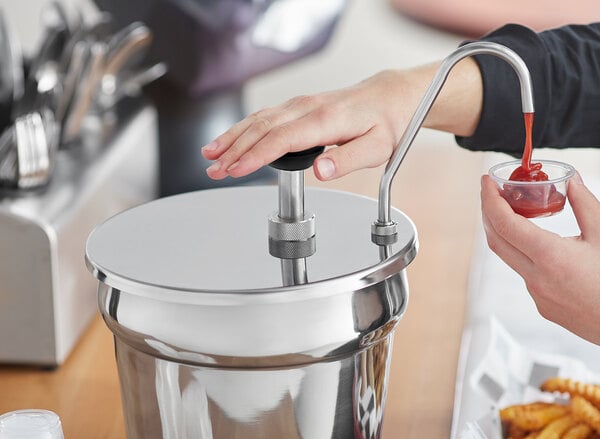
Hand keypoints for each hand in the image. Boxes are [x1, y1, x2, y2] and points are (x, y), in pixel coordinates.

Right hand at [201, 59, 481, 180]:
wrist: (391, 97)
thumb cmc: (386, 124)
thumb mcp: (377, 147)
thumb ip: (348, 160)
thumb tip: (321, 170)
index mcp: (325, 120)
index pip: (280, 139)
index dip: (254, 156)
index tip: (234, 171)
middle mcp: (307, 108)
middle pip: (261, 129)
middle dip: (233, 150)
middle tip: (213, 171)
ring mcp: (300, 105)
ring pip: (258, 120)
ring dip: (232, 138)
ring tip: (209, 156)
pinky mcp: (298, 107)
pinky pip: (264, 116)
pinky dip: (242, 128)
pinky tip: (229, 139)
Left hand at [481, 173, 599, 343]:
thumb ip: (585, 206)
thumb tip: (571, 180)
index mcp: (550, 257)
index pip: (505, 224)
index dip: (490, 200)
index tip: (486, 182)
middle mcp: (536, 278)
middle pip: (496, 240)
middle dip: (489, 213)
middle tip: (492, 191)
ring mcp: (536, 295)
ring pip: (510, 258)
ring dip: (506, 234)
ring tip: (514, 212)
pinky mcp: (542, 306)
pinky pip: (526, 274)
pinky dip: (525, 254)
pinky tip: (540, 245)